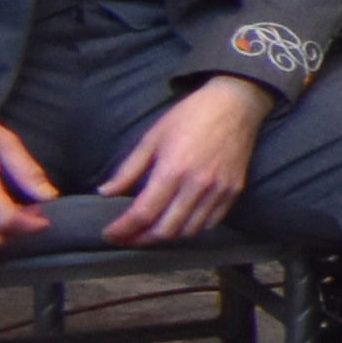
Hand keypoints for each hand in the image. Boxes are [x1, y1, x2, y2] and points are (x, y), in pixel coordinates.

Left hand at [97, 78, 272, 244]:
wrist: (236, 103)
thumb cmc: (190, 116)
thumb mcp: (152, 138)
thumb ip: (128, 169)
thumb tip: (105, 192)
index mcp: (172, 170)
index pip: (143, 214)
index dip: (122, 230)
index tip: (108, 234)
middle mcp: (197, 185)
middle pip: (165, 230)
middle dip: (140, 239)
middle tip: (126, 237)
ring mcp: (219, 190)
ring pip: (188, 231)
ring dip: (166, 236)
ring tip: (150, 231)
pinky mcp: (234, 190)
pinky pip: (211, 222)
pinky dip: (192, 228)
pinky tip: (180, 221)